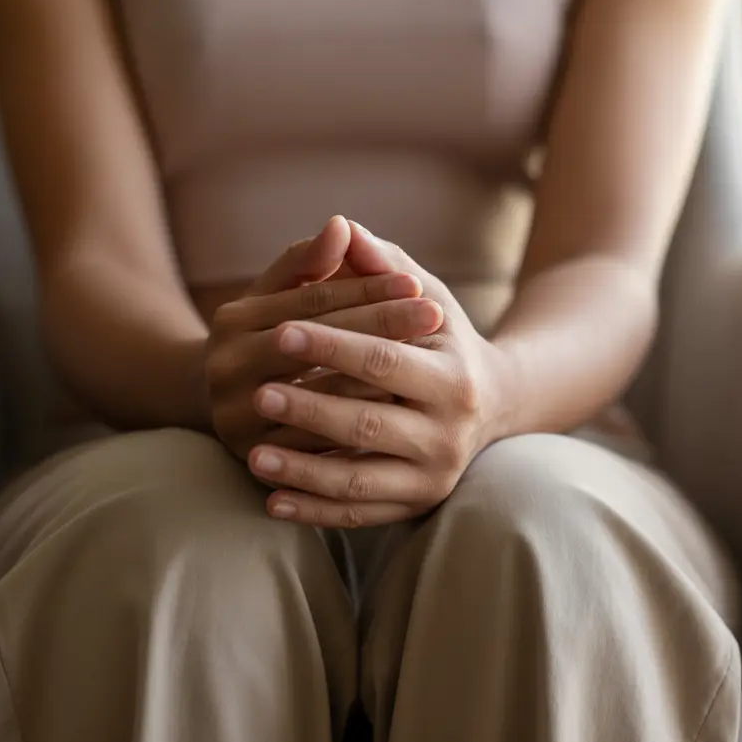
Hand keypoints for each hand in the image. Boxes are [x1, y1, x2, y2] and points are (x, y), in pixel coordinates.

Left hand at [245, 222, 510, 526]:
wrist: (490, 403)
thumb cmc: (438, 337)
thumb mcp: (422, 293)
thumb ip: (379, 263)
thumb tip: (339, 226)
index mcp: (453, 377)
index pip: (383, 360)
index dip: (331, 345)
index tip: (279, 330)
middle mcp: (450, 433)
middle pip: (368, 424)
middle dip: (310, 411)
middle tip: (256, 395)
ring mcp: (433, 476)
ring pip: (359, 480)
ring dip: (302, 472)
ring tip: (252, 455)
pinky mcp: (416, 506)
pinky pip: (358, 515)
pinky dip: (313, 512)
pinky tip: (270, 501)